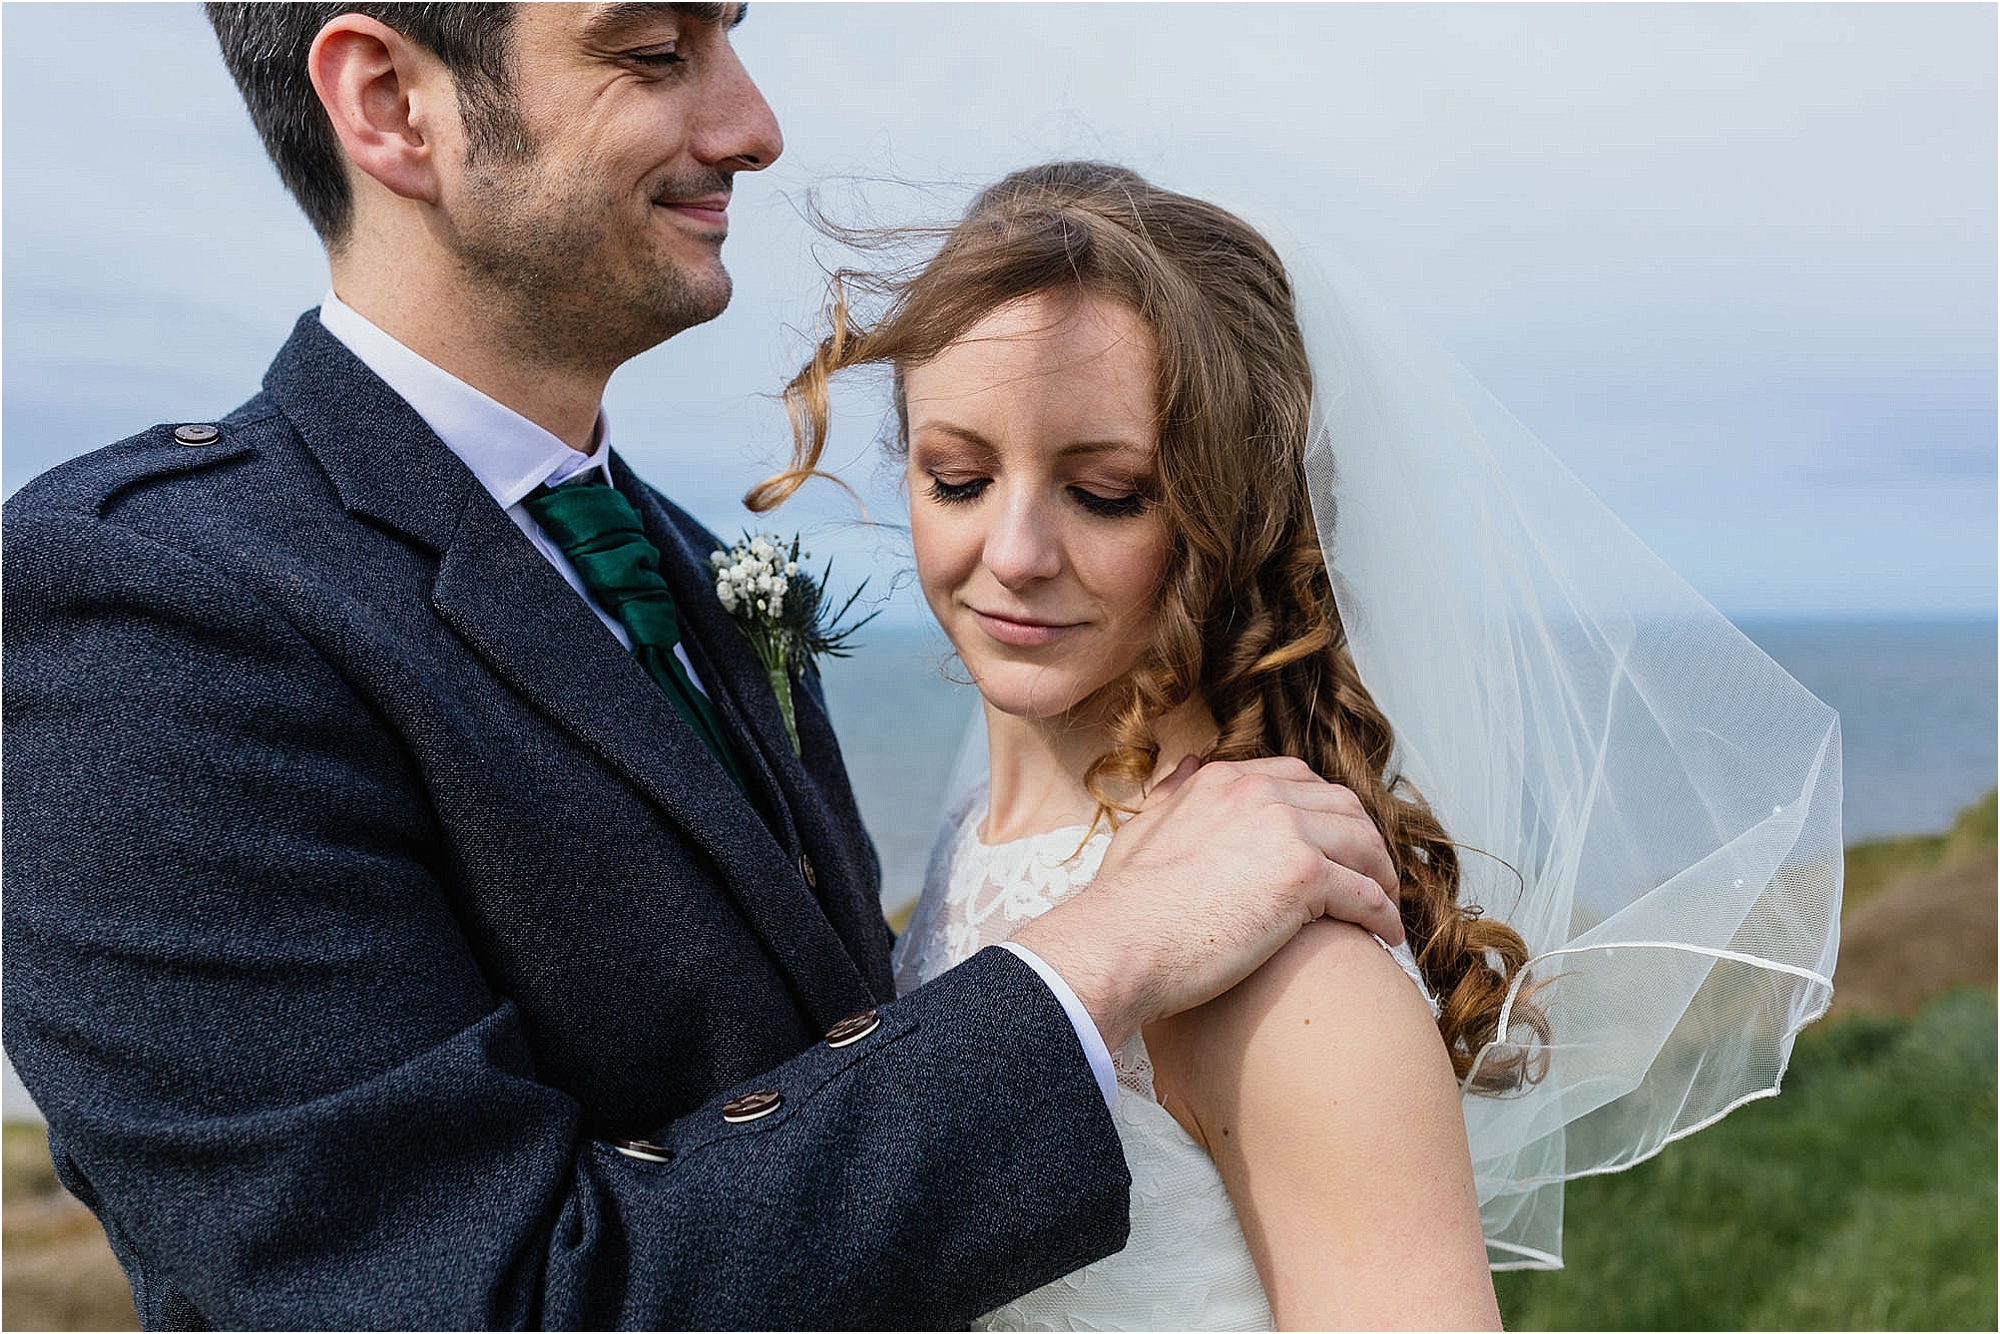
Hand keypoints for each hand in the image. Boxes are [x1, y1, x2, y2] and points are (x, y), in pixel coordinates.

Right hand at [1010, 756, 1402, 1052]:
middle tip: (1373, 877)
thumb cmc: (1122, 905)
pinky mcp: (1303, 876)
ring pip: (1363, 844)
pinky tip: (1385, 936)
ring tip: (1387, 908)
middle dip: (1365, 840)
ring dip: (1382, 876)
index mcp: (1223, 781)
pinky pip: (1365, 893)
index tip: (1335, 844)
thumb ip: (1171, 794)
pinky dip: (1382, 914)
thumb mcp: (1142, 828)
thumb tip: (1185, 765)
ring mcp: (1285, 830)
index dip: (1326, 812)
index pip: (1298, 779)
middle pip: (1342, 805)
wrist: (1118, 944)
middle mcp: (1259, 793)